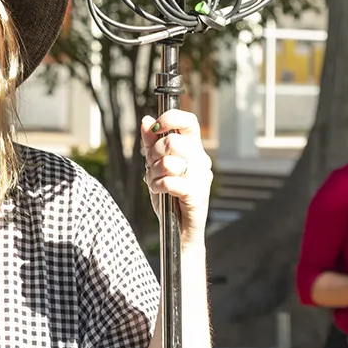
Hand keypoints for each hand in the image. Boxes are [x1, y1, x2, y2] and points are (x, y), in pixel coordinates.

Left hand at [141, 110, 213, 243]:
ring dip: (154, 173)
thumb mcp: (155, 165)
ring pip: (169, 162)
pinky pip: (170, 182)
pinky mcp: (197, 194)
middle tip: (151, 165)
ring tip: (156, 181)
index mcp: (193, 148)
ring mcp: (201, 176)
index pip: (189, 121)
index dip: (171, 118)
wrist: (179, 229)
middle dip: (153, 153)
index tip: (157, 126)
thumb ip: (151, 143)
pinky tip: (159, 191)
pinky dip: (158, 186)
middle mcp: (201, 159)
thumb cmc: (170, 195)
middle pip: (172, 141)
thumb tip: (146, 120)